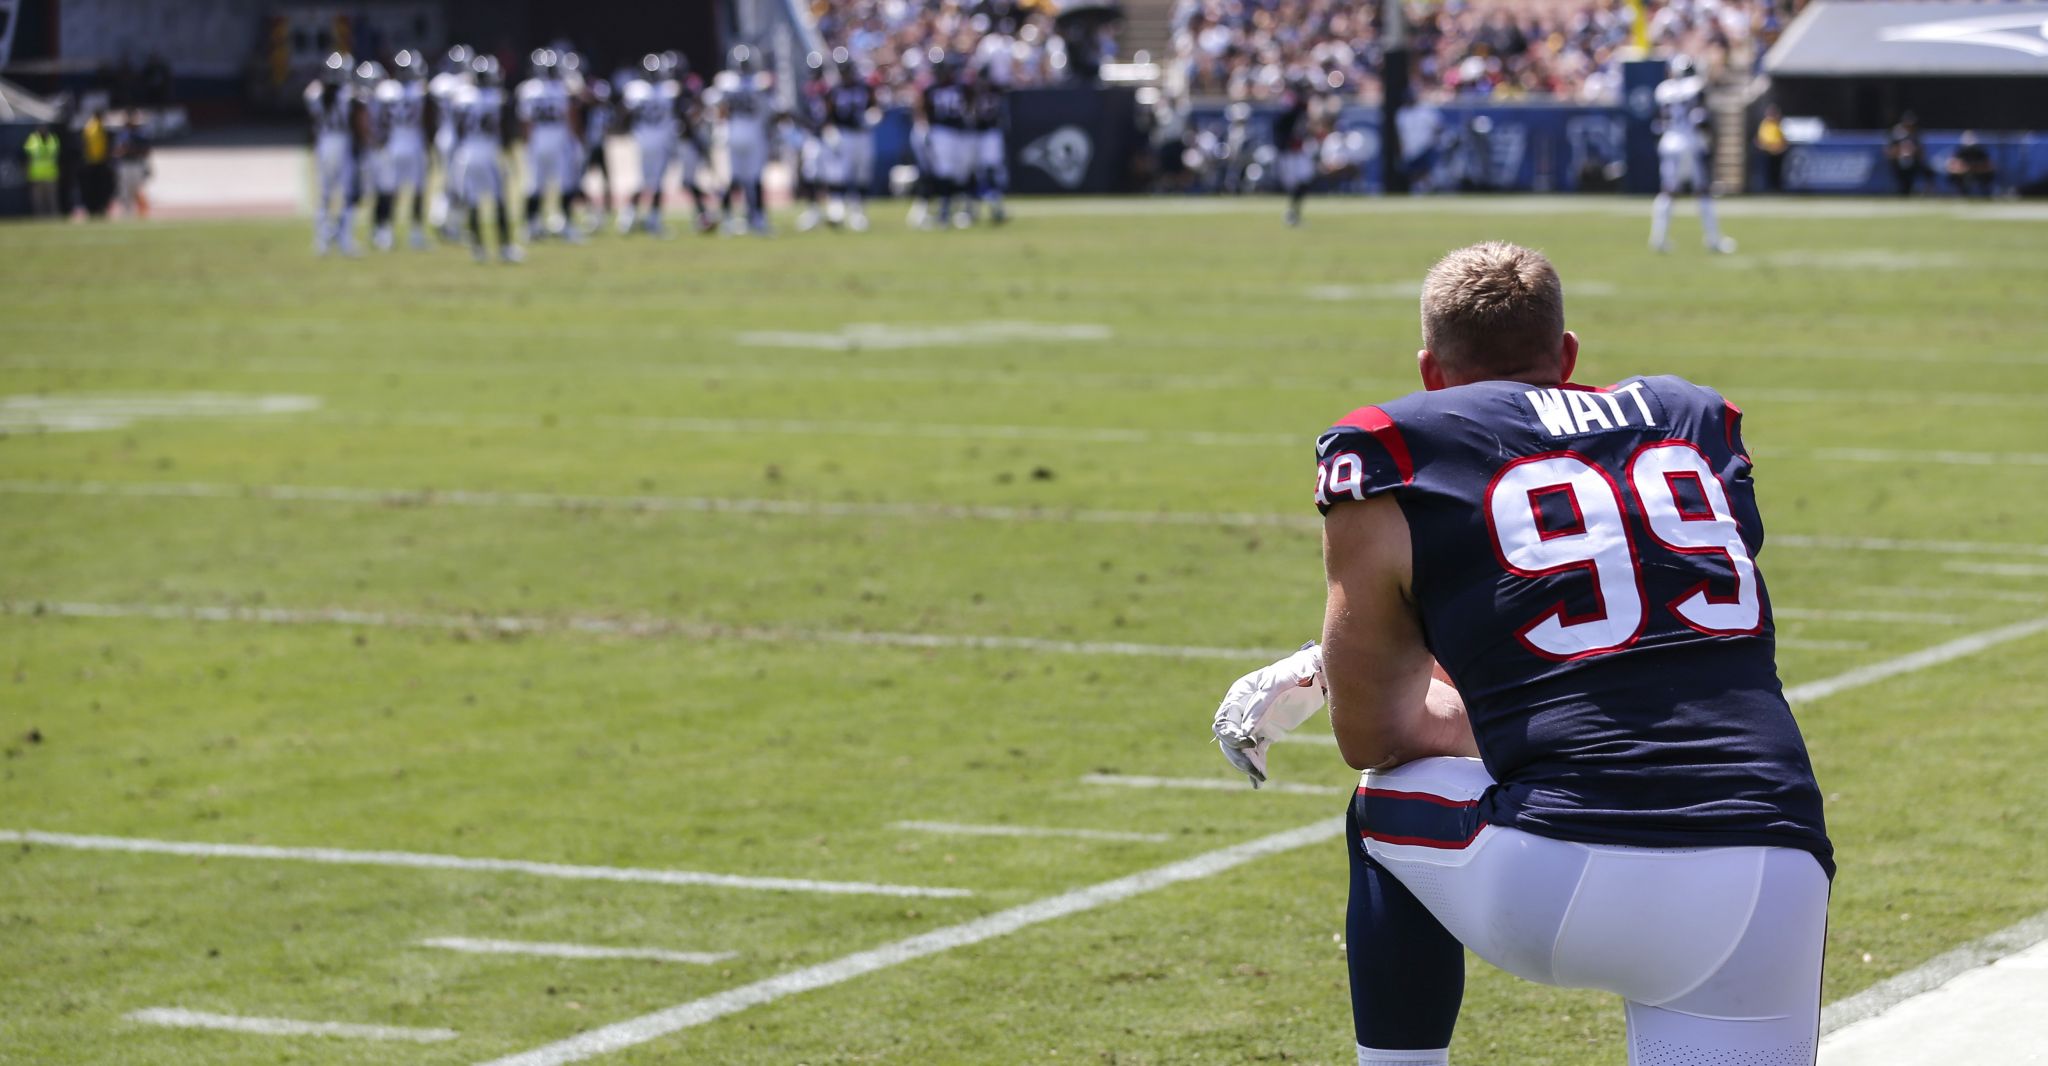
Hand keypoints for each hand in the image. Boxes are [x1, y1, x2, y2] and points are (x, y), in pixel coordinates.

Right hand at [1212, 643, 1325, 787]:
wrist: (1317, 673)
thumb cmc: (1297, 671)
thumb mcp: (1279, 683)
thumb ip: (1261, 704)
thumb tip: (1245, 729)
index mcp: (1240, 694)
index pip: (1225, 720)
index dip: (1231, 735)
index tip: (1247, 745)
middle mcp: (1242, 709)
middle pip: (1229, 738)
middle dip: (1239, 755)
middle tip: (1254, 769)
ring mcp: (1253, 721)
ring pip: (1241, 748)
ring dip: (1247, 763)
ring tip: (1260, 776)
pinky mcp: (1266, 731)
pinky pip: (1256, 752)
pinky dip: (1256, 765)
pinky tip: (1258, 782)